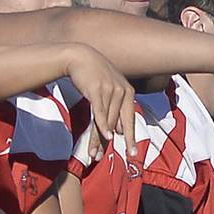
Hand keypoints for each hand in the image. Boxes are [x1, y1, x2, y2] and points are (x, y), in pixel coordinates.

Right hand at [63, 43, 134, 159]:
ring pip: (107, 121)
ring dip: (99, 139)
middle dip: (116, 142)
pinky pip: (100, 111)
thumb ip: (115, 111)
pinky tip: (106, 135)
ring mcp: (110, 90)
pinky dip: (103, 124)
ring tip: (94, 154)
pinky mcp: (97, 89)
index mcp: (128, 93)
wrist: (81, 57)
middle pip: (117, 123)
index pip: (129, 120)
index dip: (131, 137)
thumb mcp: (109, 91)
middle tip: (120, 156)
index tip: (132, 153)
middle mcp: (122, 91)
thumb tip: (119, 131)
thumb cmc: (95, 76)